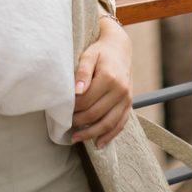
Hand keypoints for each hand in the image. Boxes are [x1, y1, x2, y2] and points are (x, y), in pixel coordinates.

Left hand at [71, 16, 132, 148]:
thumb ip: (82, 72)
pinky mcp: (129, 104)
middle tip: (65, 124)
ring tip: (76, 138)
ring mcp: (127, 99)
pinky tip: (98, 143)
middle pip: (96, 113)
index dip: (73, 108)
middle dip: (79, 121)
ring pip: (109, 123)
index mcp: (109, 78)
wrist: (119, 47)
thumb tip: (76, 91)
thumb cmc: (100, 51)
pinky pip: (120, 124)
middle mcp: (120, 90)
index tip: (61, 110)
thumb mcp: (89, 55)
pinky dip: (110, 136)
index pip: (86, 100)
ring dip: (92, 133)